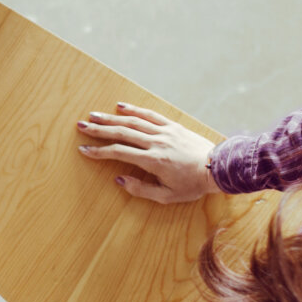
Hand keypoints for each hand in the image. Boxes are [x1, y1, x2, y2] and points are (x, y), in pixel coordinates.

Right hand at [76, 102, 219, 202]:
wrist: (219, 168)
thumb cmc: (193, 185)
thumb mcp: (167, 196)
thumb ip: (140, 189)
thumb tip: (119, 179)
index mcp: (153, 161)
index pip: (119, 153)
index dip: (100, 151)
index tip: (85, 150)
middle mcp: (156, 143)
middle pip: (122, 132)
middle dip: (99, 129)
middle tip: (82, 125)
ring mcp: (165, 132)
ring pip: (133, 121)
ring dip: (112, 117)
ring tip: (94, 115)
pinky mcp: (173, 126)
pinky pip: (150, 115)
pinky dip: (134, 109)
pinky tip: (121, 106)